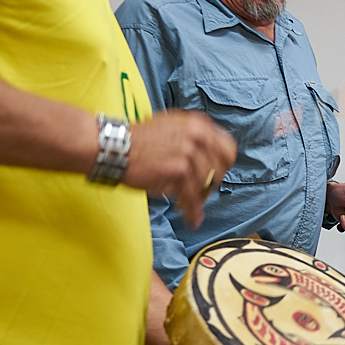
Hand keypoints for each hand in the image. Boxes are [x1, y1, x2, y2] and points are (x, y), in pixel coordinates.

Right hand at [124, 111, 236, 226]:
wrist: (116, 146)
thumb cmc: (140, 139)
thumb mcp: (172, 125)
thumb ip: (194, 136)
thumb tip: (210, 157)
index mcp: (199, 124)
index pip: (228, 148)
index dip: (224, 164)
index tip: (217, 174)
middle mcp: (198, 135)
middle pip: (220, 169)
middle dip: (211, 184)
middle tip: (200, 192)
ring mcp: (190, 153)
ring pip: (207, 185)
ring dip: (198, 199)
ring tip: (188, 206)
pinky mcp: (180, 171)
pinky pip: (194, 197)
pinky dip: (193, 212)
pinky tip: (191, 220)